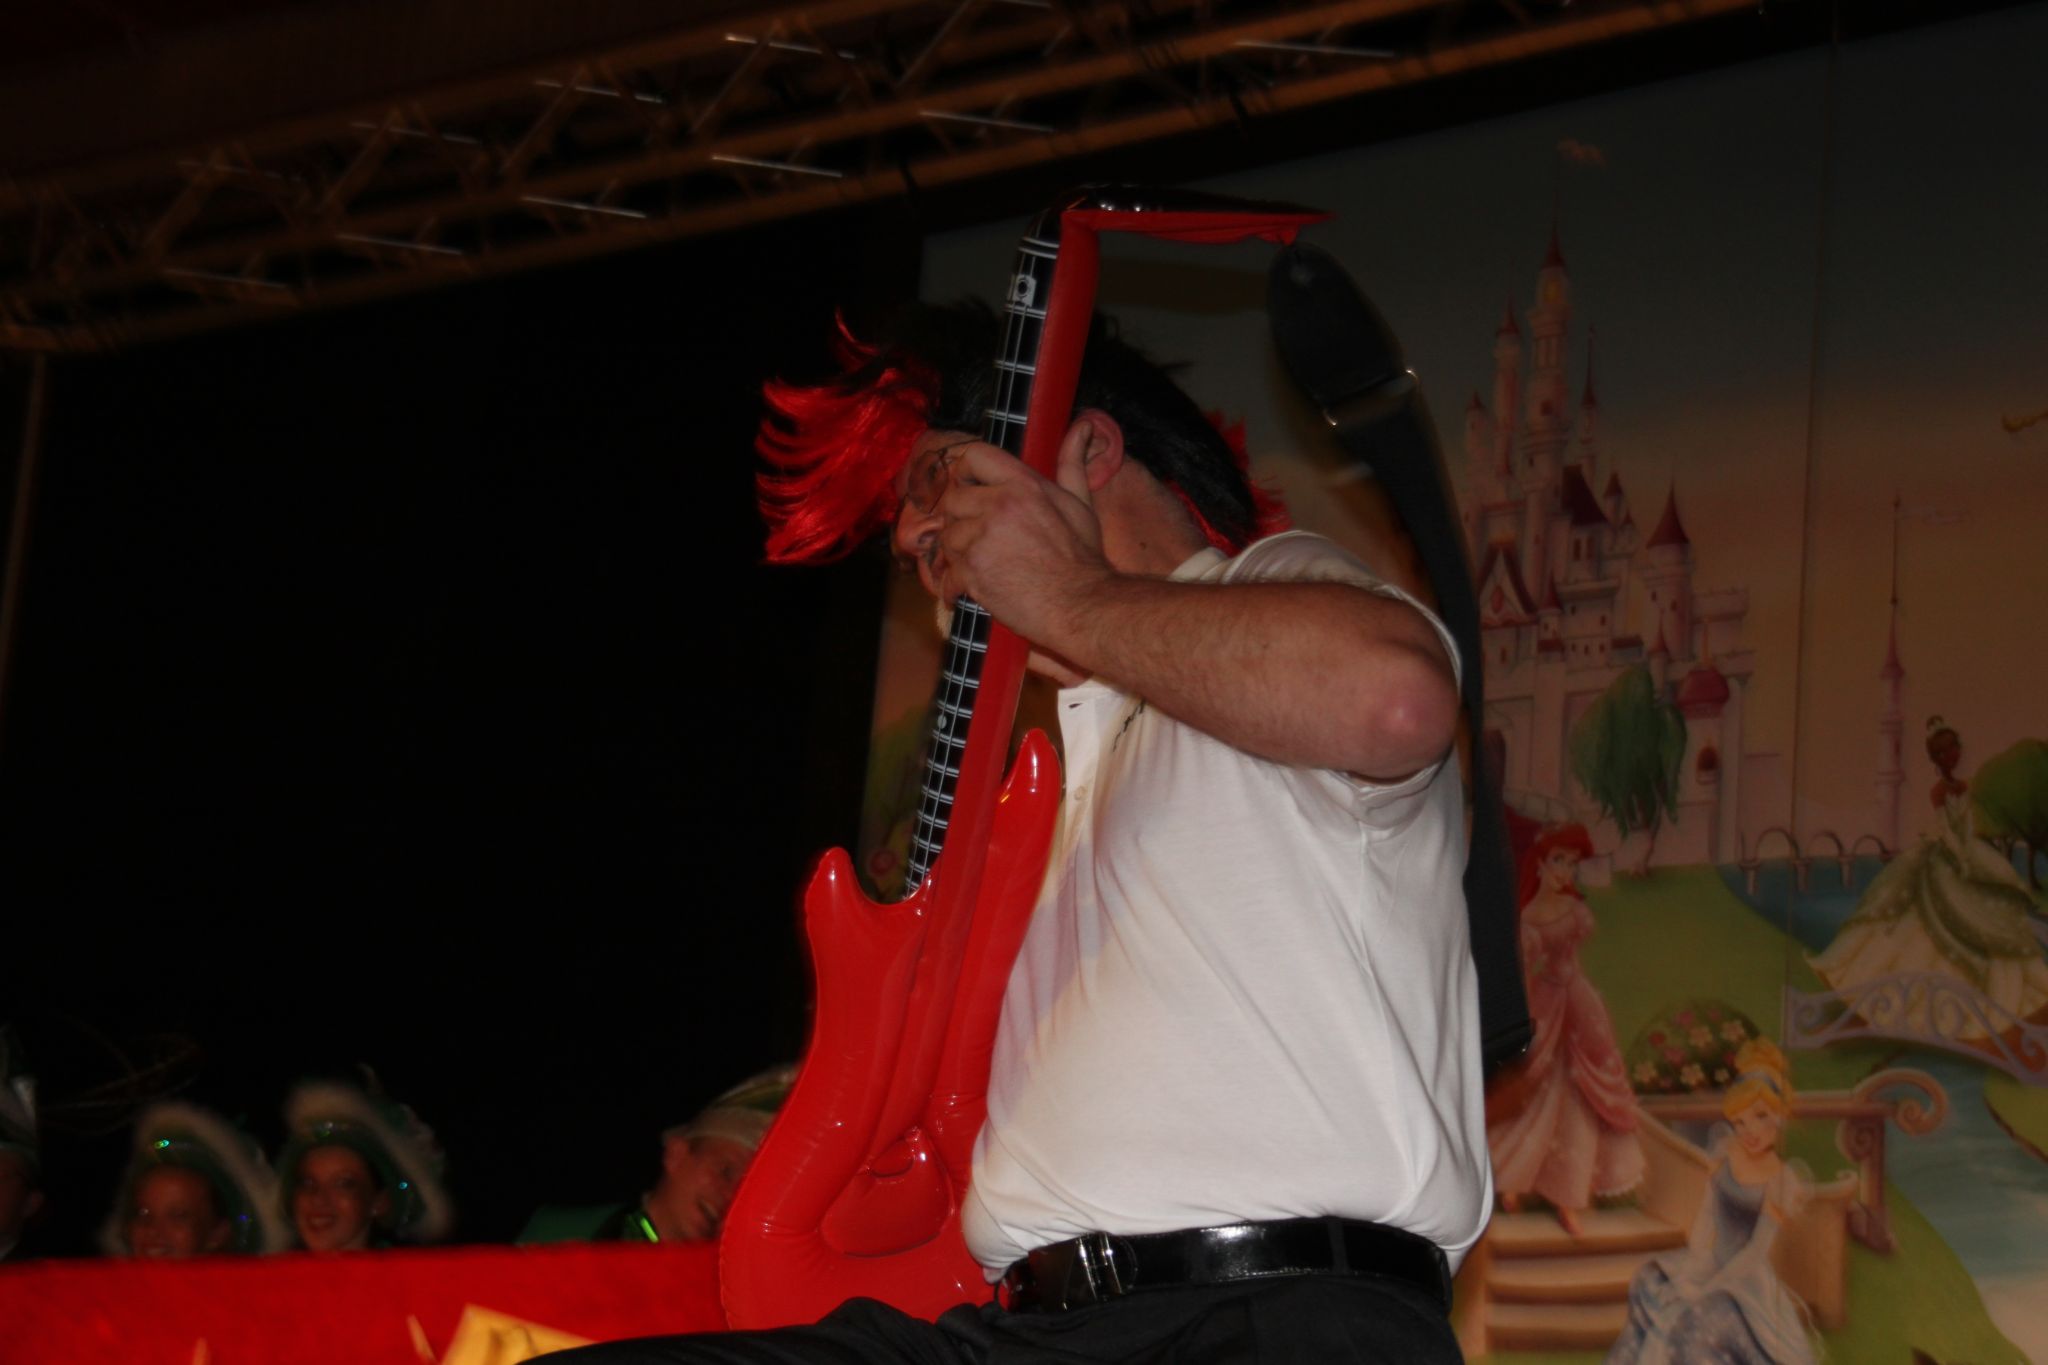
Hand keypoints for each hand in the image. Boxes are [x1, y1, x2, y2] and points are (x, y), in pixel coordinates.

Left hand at [933, 434, 1113, 654]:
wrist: (1081, 605)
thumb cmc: (1083, 557)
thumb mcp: (1081, 503)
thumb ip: (1072, 463)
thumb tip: (1083, 427)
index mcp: (1023, 484)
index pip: (974, 456)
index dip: (965, 470)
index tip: (969, 485)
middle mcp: (998, 506)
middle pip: (953, 499)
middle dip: (960, 518)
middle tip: (975, 534)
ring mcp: (982, 540)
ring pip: (947, 537)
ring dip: (958, 553)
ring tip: (978, 564)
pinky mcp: (972, 573)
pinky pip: (946, 574)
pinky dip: (952, 587)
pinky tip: (963, 591)